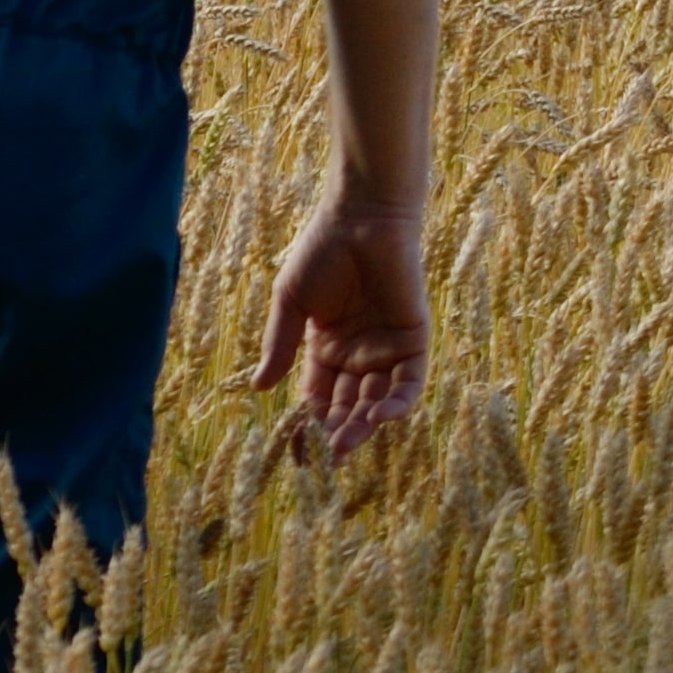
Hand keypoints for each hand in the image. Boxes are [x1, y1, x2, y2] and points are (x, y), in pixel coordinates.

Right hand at [247, 195, 428, 456]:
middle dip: (340, 430)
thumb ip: (279, 345)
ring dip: (366, 423)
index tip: (302, 444)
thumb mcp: (291, 302)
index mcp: (326, 346)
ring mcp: (387, 348)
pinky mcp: (414, 339)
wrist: (360, 219)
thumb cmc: (320, 252)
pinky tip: (380, 416)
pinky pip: (410, 381)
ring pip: (379, 399)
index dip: (312, 418)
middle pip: (350, 404)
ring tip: (347, 441)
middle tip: (329, 453)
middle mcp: (359, 353)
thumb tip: (258, 388)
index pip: (319, 393)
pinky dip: (398, 402)